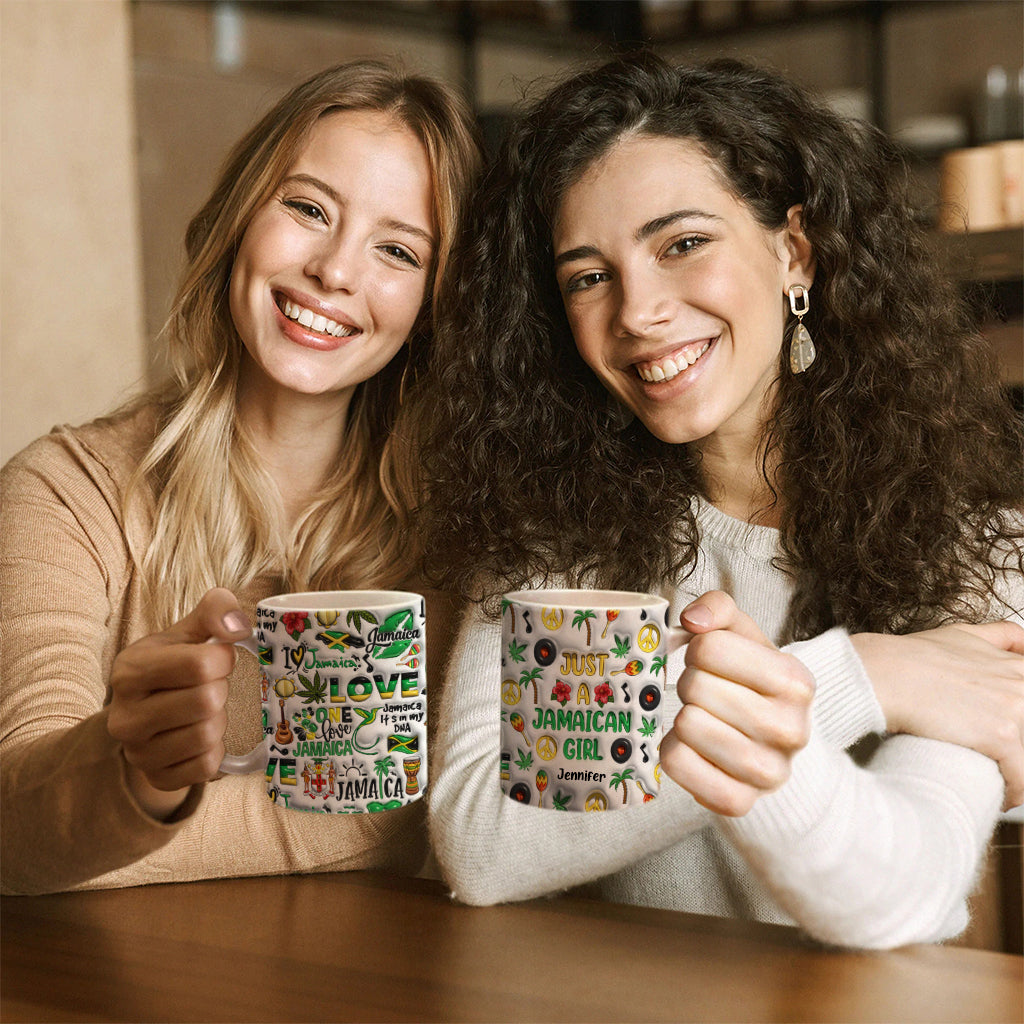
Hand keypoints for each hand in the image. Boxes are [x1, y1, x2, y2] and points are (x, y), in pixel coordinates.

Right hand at [107, 588, 250, 818]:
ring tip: (205, 711)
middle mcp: (125, 716)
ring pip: (208, 736)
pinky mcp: (156, 778)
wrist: (147, 713)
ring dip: (219, 720)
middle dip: (220, 690)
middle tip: (210, 687)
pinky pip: (206, 767)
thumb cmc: (174, 666)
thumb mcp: (188, 631)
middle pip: (206, 701)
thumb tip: (238, 626)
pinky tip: (203, 736)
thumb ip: (215, 611)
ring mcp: (137, 753)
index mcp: (130, 671)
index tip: (219, 659)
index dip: (223, 659)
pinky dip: (216, 750)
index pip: (199, 664)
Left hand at [660, 591, 814, 816]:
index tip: (710, 661)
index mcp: (795, 681)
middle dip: (689, 683)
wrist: (771, 744)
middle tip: (706, 694)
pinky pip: (676, 763)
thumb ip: (719, 608)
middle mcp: (791, 730)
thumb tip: (692, 619)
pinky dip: (672, 750)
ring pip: (685, 725)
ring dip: (682, 717)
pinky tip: (694, 748)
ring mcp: (768, 773)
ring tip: (702, 719)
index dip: (698, 649)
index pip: (709, 647)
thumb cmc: (750, 681)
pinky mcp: (739, 802)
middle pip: (694, 687)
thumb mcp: (743, 636)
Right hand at [852, 622, 1023, 809]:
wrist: (884, 674)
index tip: (1010, 734)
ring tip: (1001, 783)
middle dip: (1017, 747)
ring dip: (1017, 772)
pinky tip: (1000, 796)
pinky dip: (1014, 793)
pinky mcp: (1002, 736)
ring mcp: (1016, 709)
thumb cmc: (910, 657)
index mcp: (1016, 666)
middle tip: (999, 758)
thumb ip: (998, 636)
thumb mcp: (960, 634)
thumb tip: (1021, 640)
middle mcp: (1021, 684)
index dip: (1018, 722)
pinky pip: (1022, 779)